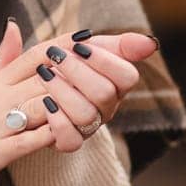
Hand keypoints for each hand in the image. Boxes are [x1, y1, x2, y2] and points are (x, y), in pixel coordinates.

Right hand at [0, 21, 159, 185]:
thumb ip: (2, 58)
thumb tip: (14, 27)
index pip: (38, 52)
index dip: (69, 45)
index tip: (97, 39)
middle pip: (48, 75)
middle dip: (83, 73)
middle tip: (115, 73)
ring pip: (43, 105)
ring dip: (74, 105)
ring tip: (101, 107)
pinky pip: (30, 141)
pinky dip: (53, 136)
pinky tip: (74, 134)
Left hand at [28, 29, 158, 154]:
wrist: (33, 87)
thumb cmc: (64, 64)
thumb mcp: (85, 47)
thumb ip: (118, 44)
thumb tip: (152, 43)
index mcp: (117, 84)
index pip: (127, 76)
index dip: (104, 60)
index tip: (79, 46)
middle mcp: (107, 108)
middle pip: (104, 94)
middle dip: (76, 70)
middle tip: (55, 55)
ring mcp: (89, 127)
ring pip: (85, 115)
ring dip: (61, 90)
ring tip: (43, 73)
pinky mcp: (69, 142)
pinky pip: (70, 141)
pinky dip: (56, 120)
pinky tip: (45, 102)